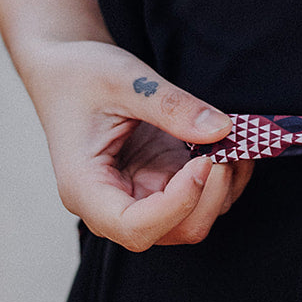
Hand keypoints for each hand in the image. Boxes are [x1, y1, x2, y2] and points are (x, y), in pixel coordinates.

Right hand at [0, 0, 249, 250]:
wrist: (66, 69)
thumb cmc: (79, 75)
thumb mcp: (124, 80)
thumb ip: (171, 106)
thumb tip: (221, 130)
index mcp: (86, 188)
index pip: (135, 227)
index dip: (177, 206)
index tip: (203, 162)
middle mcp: (112, 204)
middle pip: (172, 231)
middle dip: (210, 197)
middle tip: (227, 147)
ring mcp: (140, 196)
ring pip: (194, 221)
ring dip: (224, 187)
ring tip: (235, 139)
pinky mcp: (160, 184)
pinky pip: (201, 199)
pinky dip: (225, 177)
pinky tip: (231, 143)